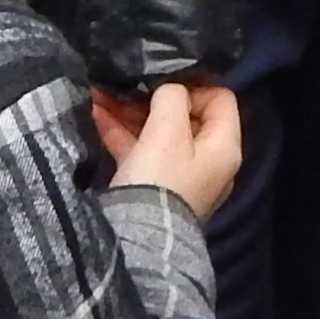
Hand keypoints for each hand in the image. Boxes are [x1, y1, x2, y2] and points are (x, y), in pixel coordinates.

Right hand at [89, 77, 245, 218]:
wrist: (137, 240)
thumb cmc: (160, 180)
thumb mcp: (168, 130)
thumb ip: (173, 97)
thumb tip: (170, 88)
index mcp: (224, 146)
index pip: (220, 98)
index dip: (192, 82)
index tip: (162, 78)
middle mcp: (209, 161)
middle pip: (185, 115)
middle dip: (150, 97)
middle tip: (122, 83)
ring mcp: (181, 175)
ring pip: (158, 132)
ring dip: (130, 112)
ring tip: (98, 93)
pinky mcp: (156, 187)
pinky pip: (141, 151)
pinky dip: (121, 133)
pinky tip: (95, 115)